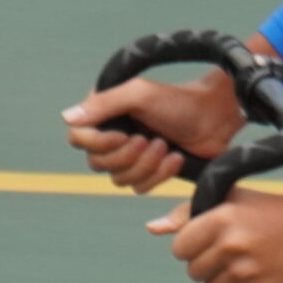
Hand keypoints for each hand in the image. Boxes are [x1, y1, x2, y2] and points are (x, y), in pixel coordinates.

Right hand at [64, 69, 245, 192]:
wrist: (215, 118)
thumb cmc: (178, 101)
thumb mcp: (140, 94)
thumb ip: (104, 104)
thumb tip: (67, 118)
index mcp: (104, 112)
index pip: (79, 138)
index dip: (99, 143)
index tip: (124, 134)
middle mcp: (112, 134)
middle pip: (97, 164)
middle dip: (128, 156)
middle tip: (152, 139)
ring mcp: (130, 154)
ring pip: (119, 180)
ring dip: (146, 166)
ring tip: (166, 146)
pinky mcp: (148, 171)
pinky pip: (139, 188)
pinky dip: (159, 176)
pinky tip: (176, 159)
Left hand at [153, 187, 282, 282]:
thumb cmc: (275, 209)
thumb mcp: (232, 198)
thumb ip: (187, 213)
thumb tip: (152, 228)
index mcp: (218, 219)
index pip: (179, 248)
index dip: (191, 246)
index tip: (208, 241)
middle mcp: (229, 246)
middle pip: (193, 271)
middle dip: (207, 264)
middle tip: (231, 252)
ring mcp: (245, 271)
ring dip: (224, 279)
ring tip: (246, 262)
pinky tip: (257, 273)